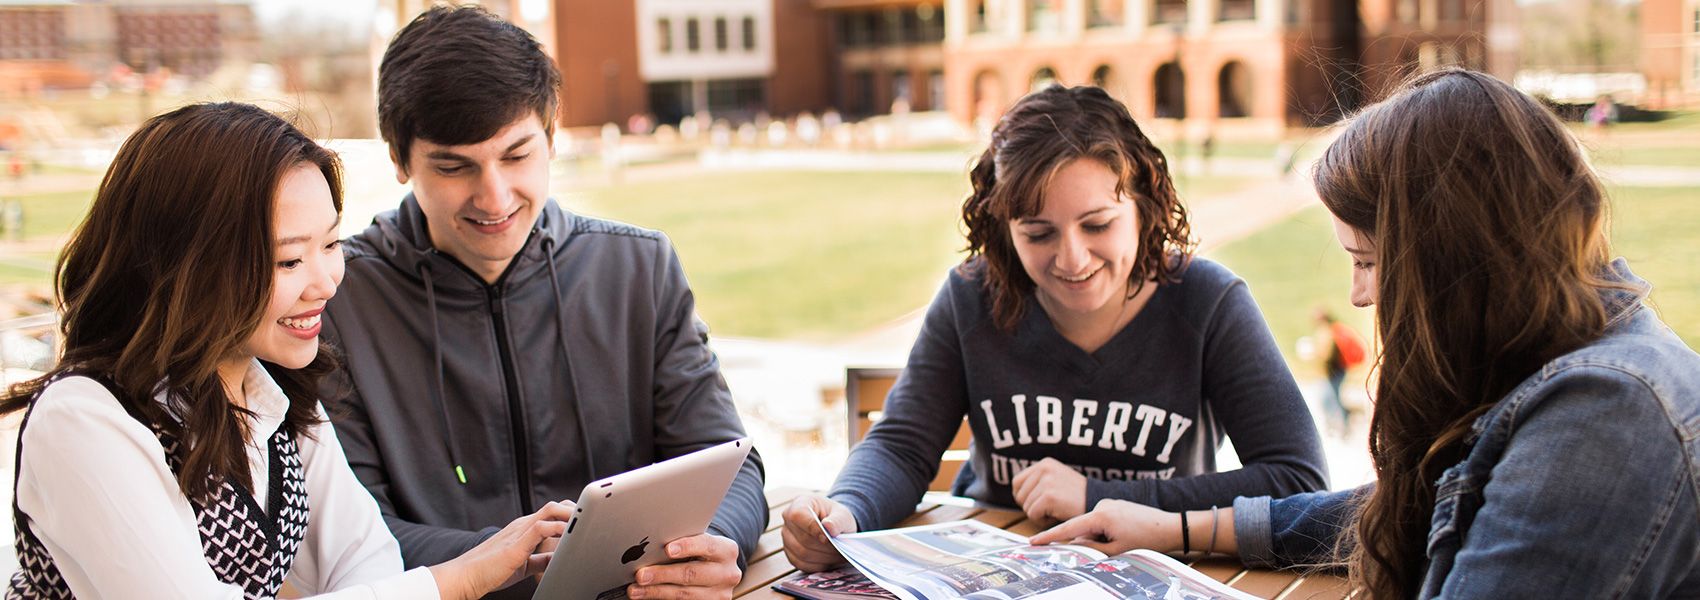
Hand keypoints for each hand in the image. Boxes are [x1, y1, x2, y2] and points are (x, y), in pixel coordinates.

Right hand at [430, 500, 574, 599]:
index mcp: (524, 529)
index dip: (570, 513)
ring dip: (570, 515)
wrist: (466, 576)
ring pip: (550, 512)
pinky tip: (567, 536)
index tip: (587, 519)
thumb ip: (541, 559)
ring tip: (586, 522)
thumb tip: (559, 559)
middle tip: (592, 519)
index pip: (551, 513)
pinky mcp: (516, 545)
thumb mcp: (524, 564)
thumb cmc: (491, 571)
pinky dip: (556, 529)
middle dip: (575, 510)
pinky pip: (540, 529)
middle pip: (555, 507)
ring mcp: (519, 532)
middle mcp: (523, 525)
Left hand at [627, 533, 740, 598]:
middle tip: (640, 575)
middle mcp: (727, 574)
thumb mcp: (700, 544)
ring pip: (685, 595)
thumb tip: (652, 547)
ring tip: (636, 590)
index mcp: (727, 550)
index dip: (687, 546)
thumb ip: (685, 543)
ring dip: (656, 592)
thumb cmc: (702, 554)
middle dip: (663, 574)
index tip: (668, 549)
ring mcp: (720, 594)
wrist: (718, 574)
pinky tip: (647, 596)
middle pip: (692, 573)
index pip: (706, 545)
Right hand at [780, 494, 858, 571]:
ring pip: (801, 553)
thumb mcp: (843, 515)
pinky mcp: (790, 553)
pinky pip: (801, 564)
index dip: (813, 528)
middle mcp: (788, 519)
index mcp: (800, 503)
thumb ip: (837, 520)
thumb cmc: (836, 517)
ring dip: (822, 557)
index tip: (828, 538)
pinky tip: (828, 560)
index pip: (798, 516)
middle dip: (823, 547)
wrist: (832, 526)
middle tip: (839, 549)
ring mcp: (786, 537)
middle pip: (802, 538)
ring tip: (836, 555)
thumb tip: (828, 527)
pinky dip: (817, 565)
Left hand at [1010, 458, 1087, 523]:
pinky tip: (1056, 515)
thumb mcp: (1056, 480)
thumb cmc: (1076, 497)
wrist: (1096, 503)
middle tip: (1049, 508)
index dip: (1023, 496)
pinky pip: (1033, 515)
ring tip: (1055, 510)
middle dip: (1031, 507)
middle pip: (1019, 495)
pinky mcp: (1049, 496)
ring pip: (1026, 507)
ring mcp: (1046, 482)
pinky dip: (1042, 520)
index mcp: (1044, 463)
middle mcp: (1044, 469)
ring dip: (1038, 514)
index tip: (1036, 503)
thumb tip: (1016, 493)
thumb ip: (1038, 482)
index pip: (1017, 482)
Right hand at [1028, 499, 1178, 554]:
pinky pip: (1102, 521)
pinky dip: (1105, 531)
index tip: (1032, 542)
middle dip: (1088, 541)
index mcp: (1100, 515)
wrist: (1171, 525)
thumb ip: (1090, 548)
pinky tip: (1123, 535)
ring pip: (1092, 526)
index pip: (1068, 528)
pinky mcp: (1115, 505)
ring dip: (1100, 537)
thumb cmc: (1146, 540)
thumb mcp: (1116, 550)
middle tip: (1111, 547)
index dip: (1049, 537)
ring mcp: (1109, 503)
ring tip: (1124, 541)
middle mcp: (1102, 505)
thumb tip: (1072, 546)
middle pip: (1082, 528)